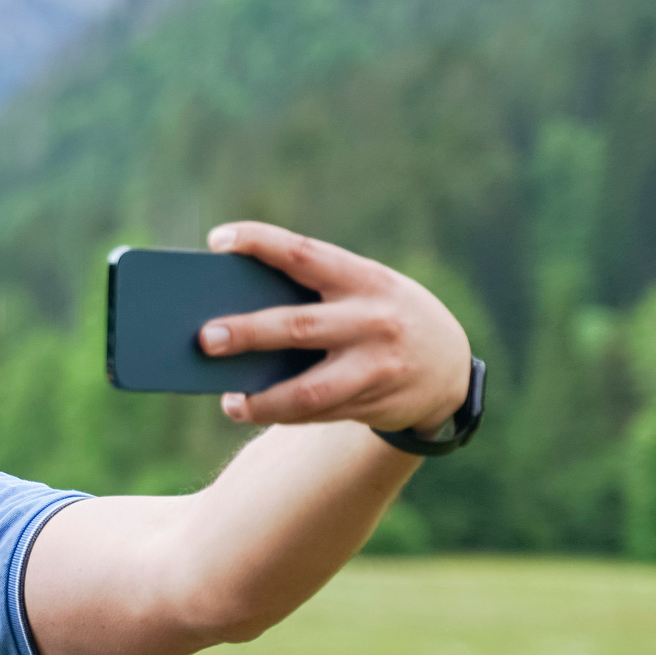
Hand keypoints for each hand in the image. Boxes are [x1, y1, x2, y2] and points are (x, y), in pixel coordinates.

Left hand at [197, 222, 472, 435]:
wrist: (450, 366)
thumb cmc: (382, 316)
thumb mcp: (366, 291)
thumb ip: (317, 295)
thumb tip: (238, 310)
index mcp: (364, 279)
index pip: (304, 253)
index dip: (260, 243)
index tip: (218, 240)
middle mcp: (373, 320)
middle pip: (299, 327)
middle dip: (248, 333)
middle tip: (205, 337)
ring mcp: (375, 366)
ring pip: (308, 390)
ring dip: (262, 399)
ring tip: (228, 400)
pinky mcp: (374, 403)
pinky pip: (317, 414)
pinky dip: (279, 413)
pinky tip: (249, 408)